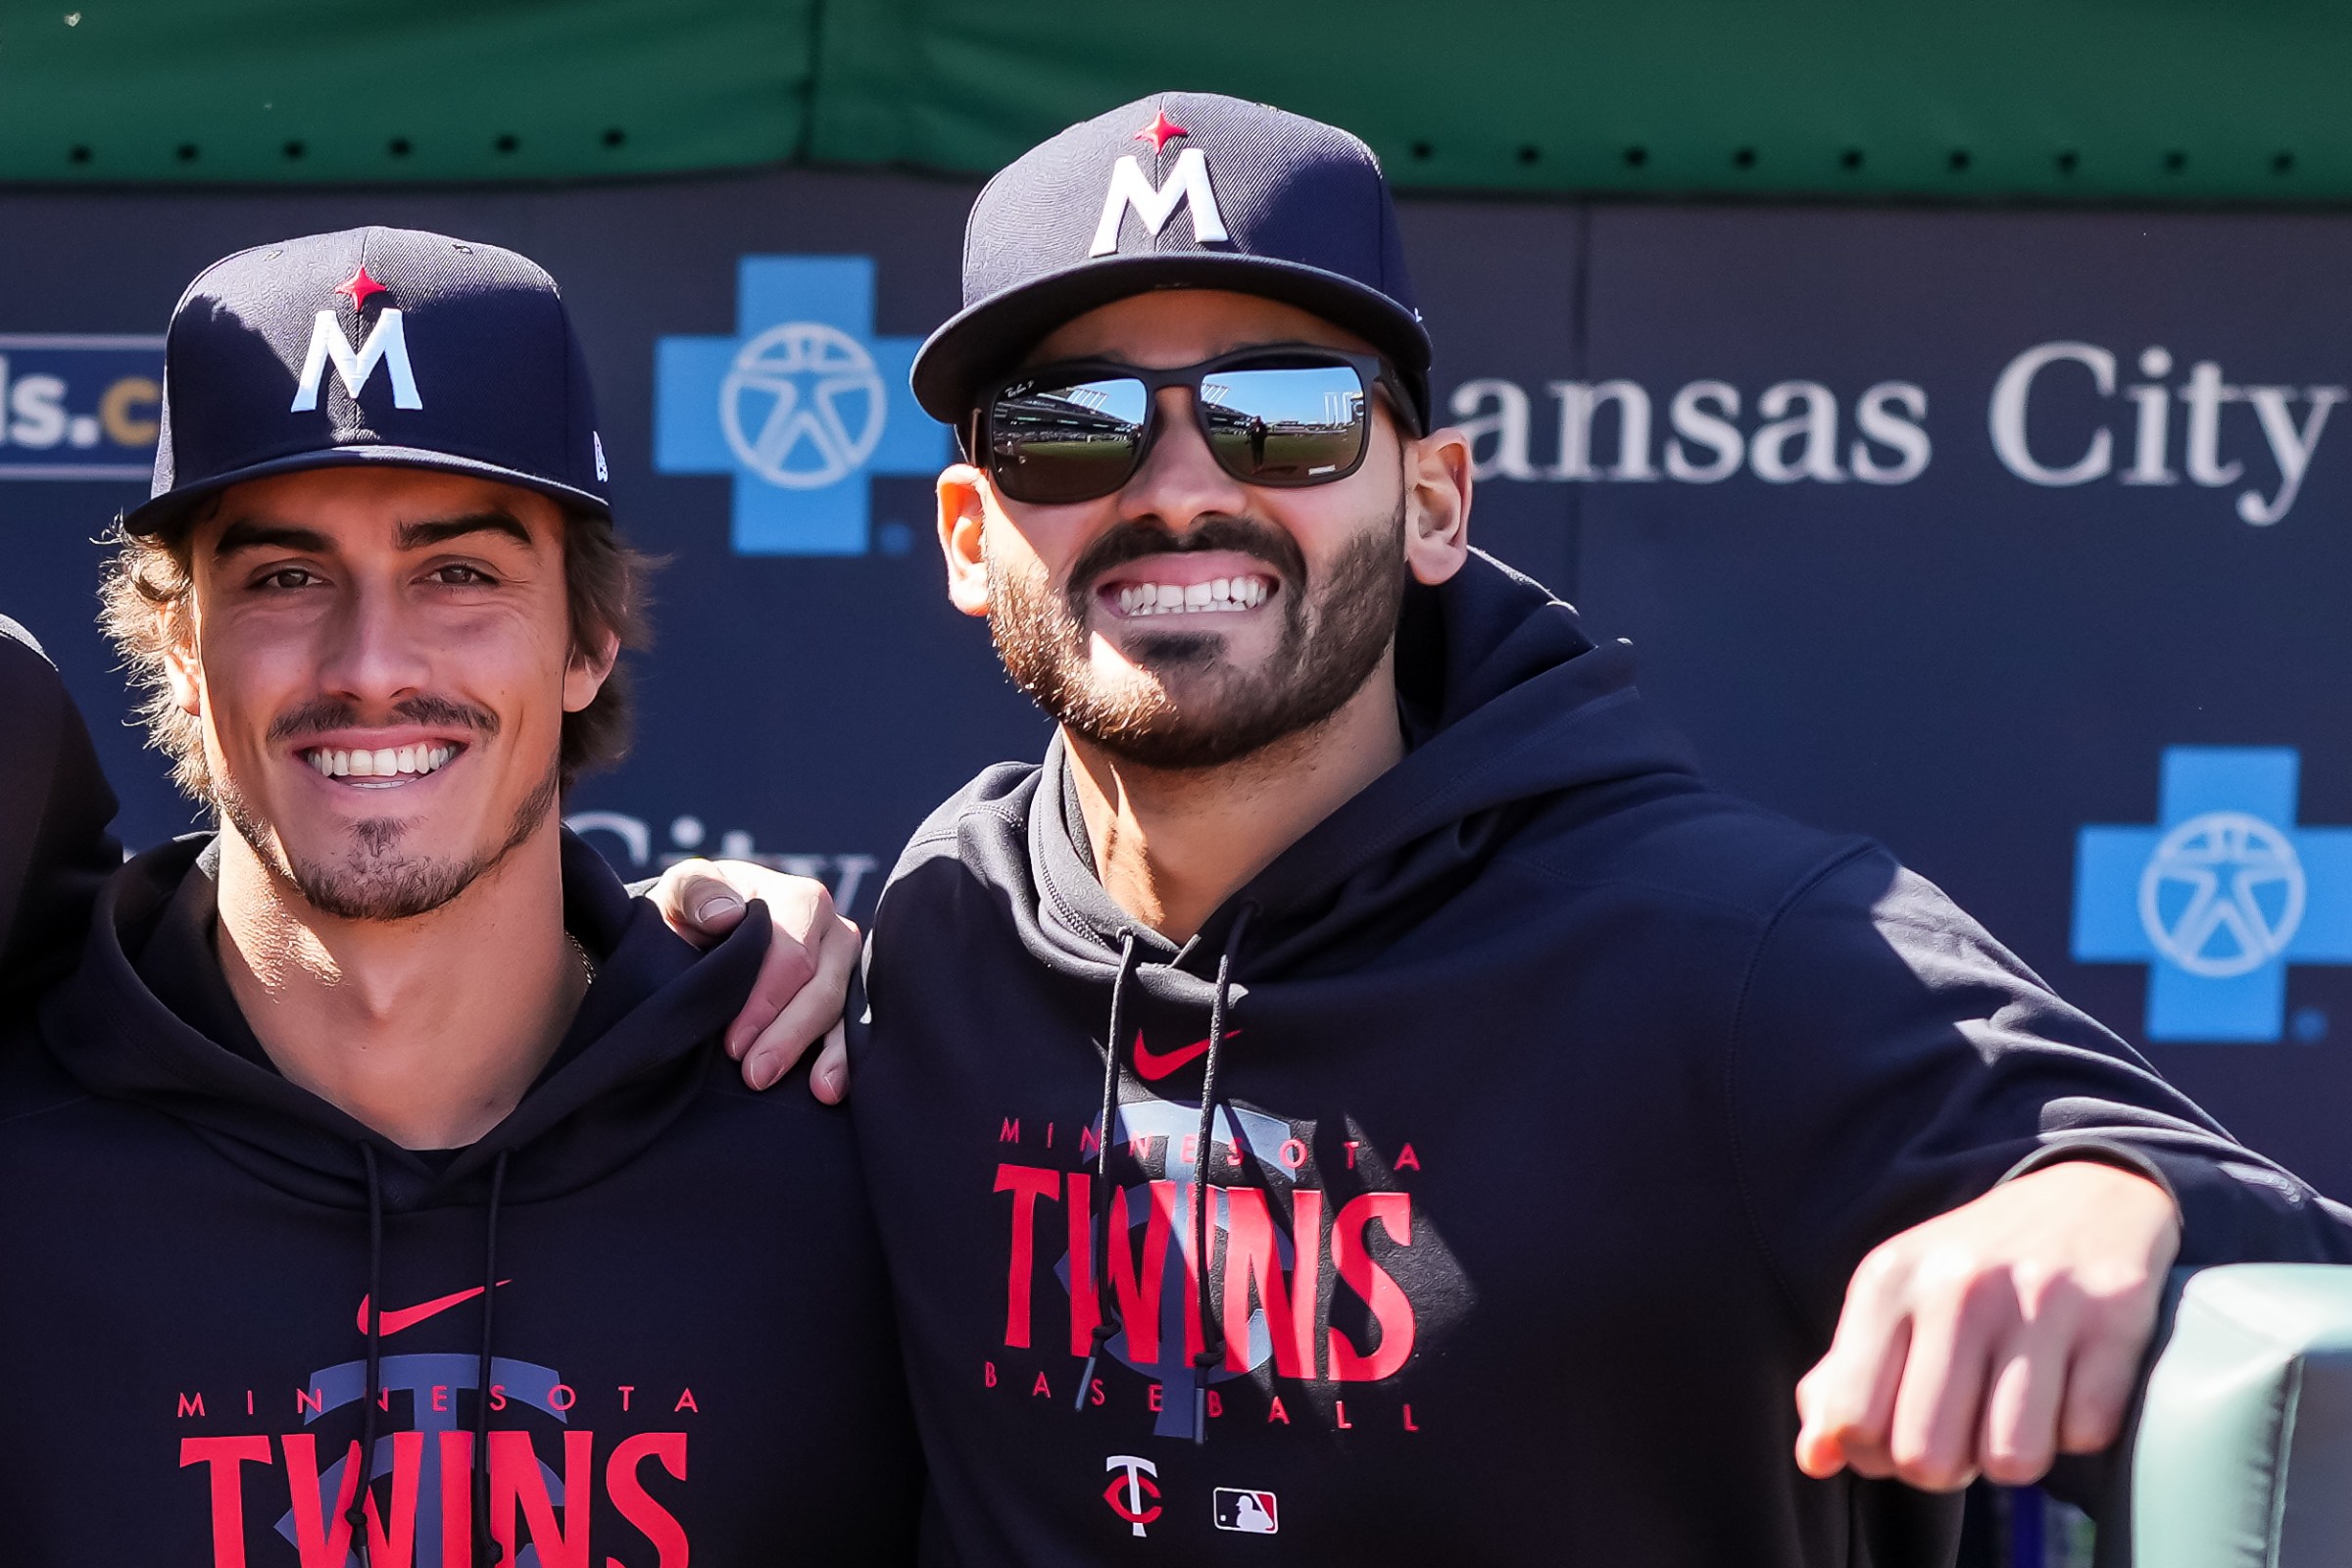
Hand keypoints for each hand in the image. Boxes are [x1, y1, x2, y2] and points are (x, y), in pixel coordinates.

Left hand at [645, 858, 858, 1100]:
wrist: (705, 934)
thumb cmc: (698, 912)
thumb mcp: (684, 891)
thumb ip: (698, 893)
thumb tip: (726, 915)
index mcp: (800, 900)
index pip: (793, 956)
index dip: (766, 1002)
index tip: (732, 1044)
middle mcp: (834, 931)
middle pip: (823, 987)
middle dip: (791, 1034)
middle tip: (756, 1076)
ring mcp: (846, 968)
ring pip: (844, 1012)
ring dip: (829, 1053)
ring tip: (818, 1090)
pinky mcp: (849, 999)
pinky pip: (855, 1031)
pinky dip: (846, 1060)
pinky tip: (832, 1088)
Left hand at [1793, 1160, 2180, 1490]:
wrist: (2090, 1196)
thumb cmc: (1974, 1270)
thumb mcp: (1895, 1299)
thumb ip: (1844, 1378)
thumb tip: (1815, 1459)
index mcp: (1887, 1281)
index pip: (1852, 1422)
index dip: (1875, 1455)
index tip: (1902, 1432)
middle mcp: (1956, 1287)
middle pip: (1927, 1458)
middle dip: (1948, 1468)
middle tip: (1965, 1428)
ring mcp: (2037, 1302)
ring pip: (2010, 1461)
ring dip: (2015, 1454)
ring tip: (2016, 1408)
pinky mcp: (2114, 1321)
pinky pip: (2084, 1435)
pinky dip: (2078, 1426)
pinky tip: (2071, 1381)